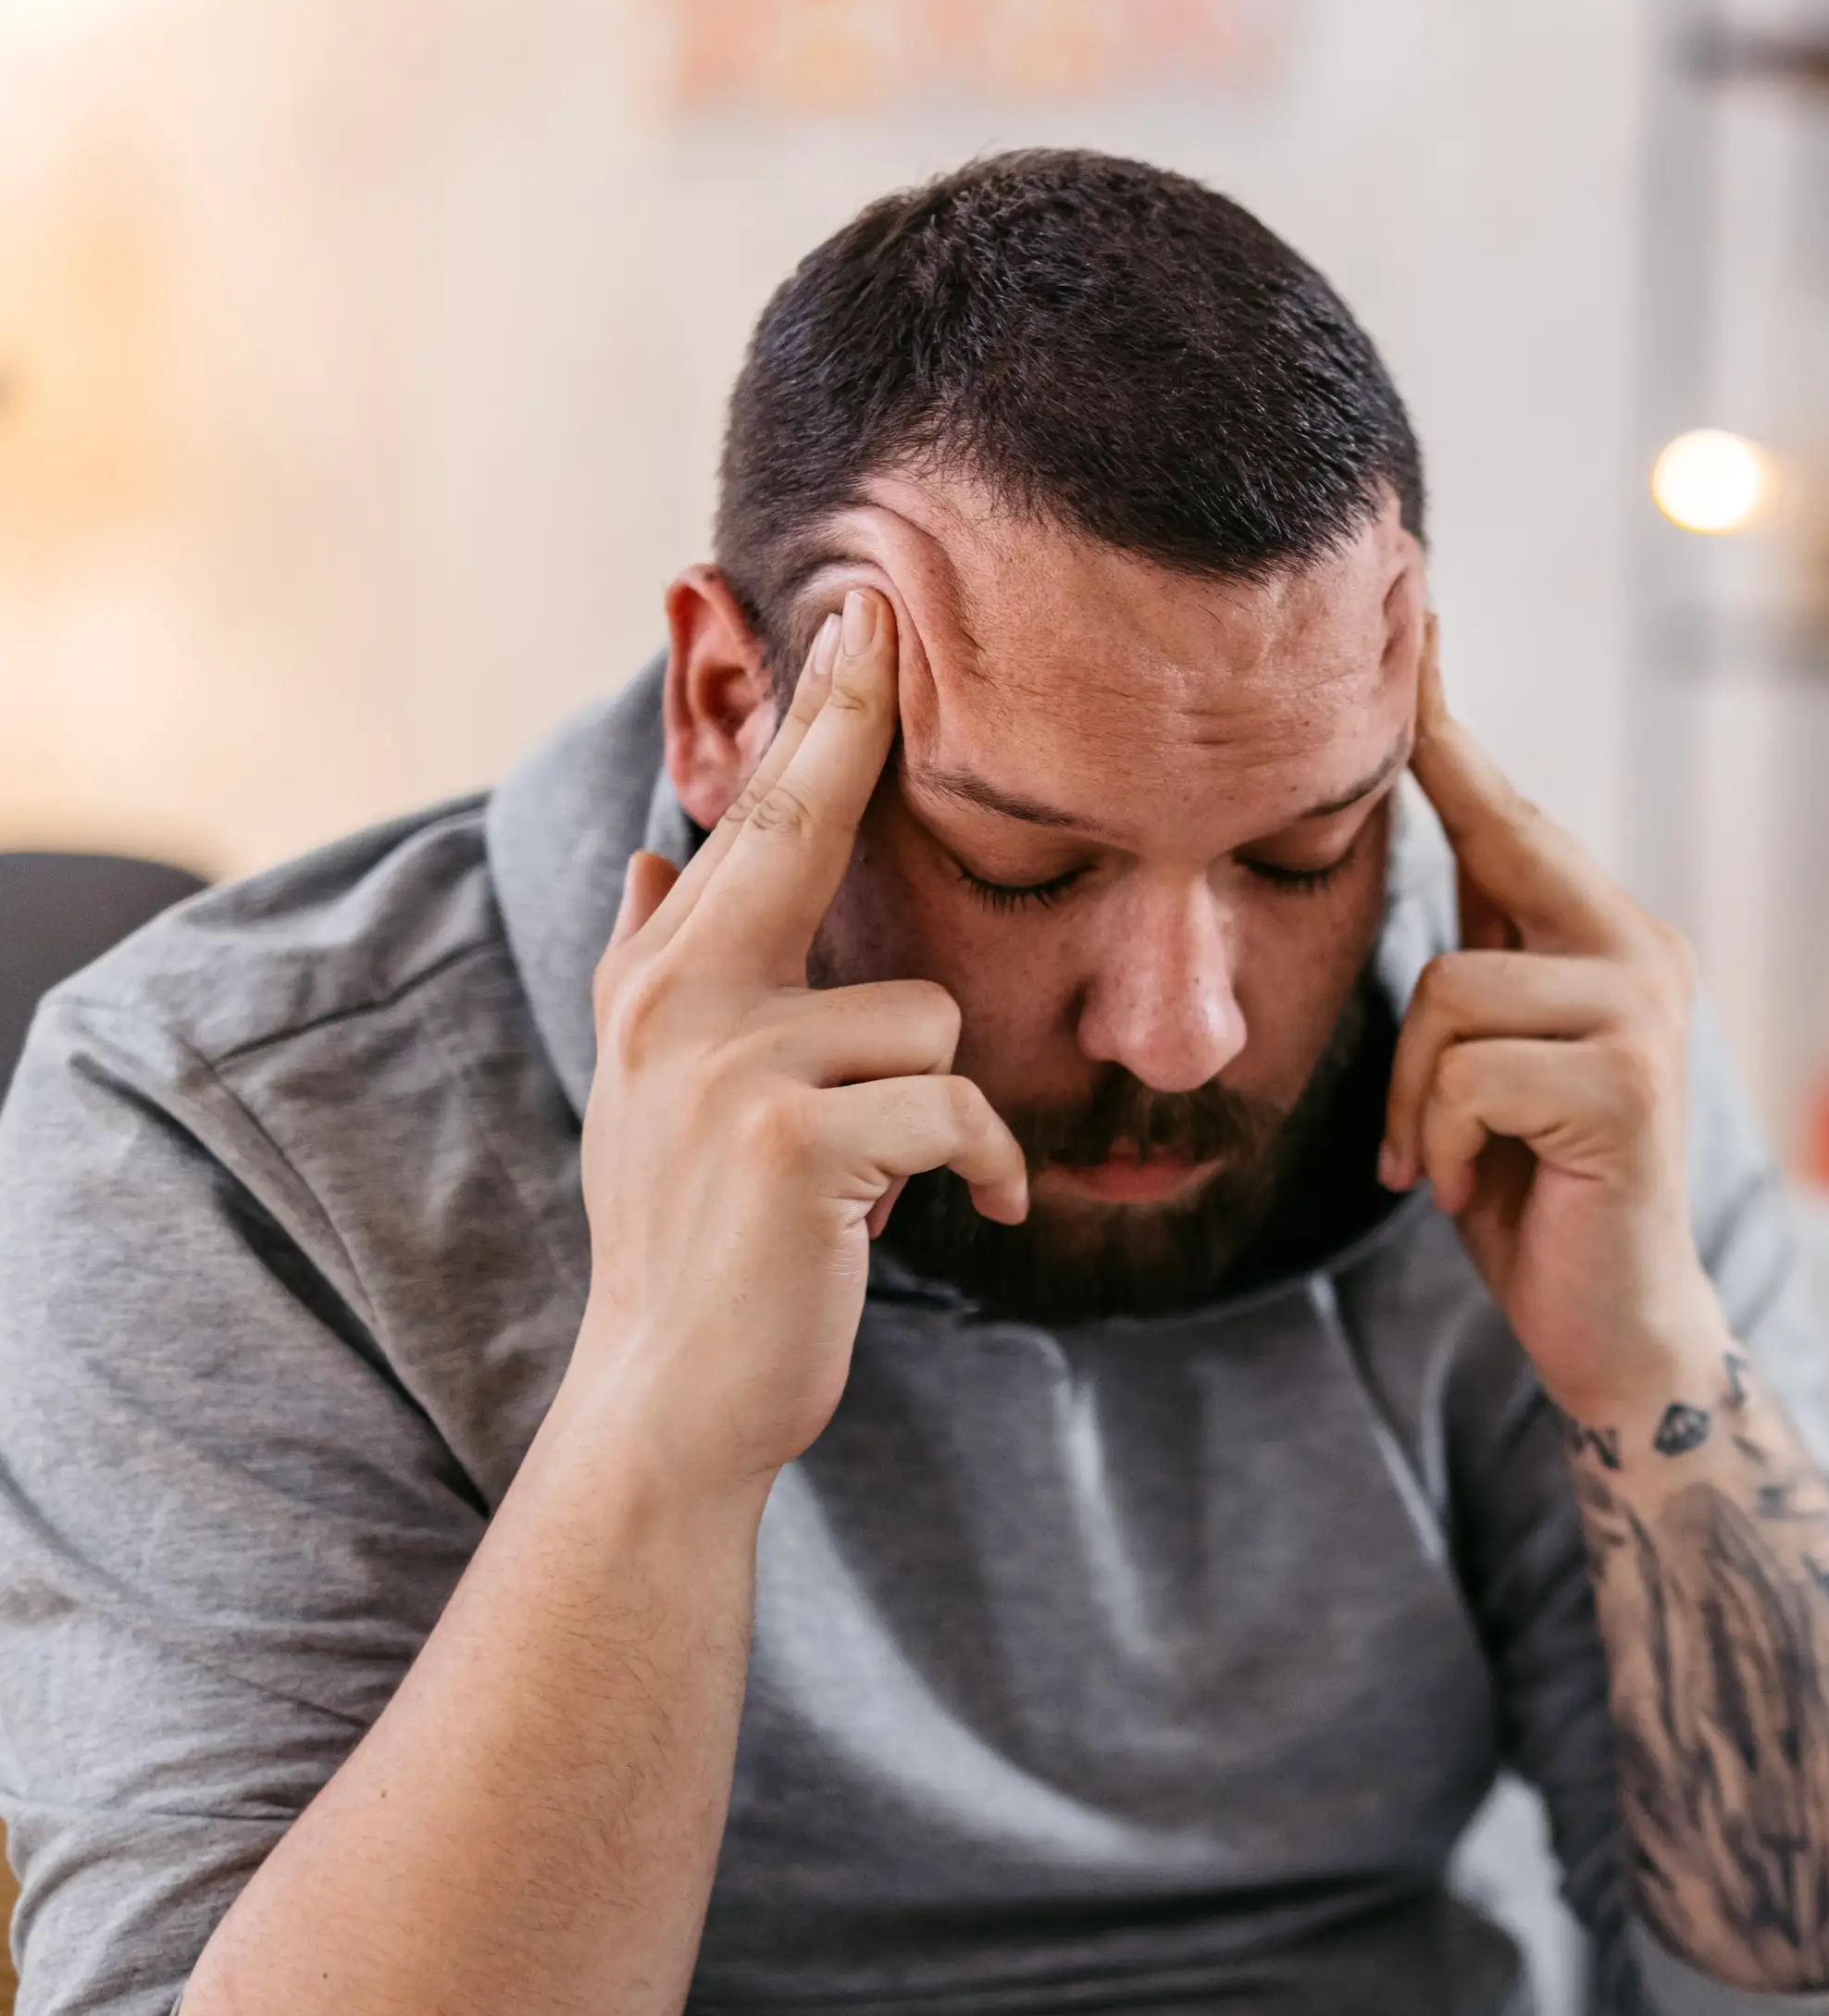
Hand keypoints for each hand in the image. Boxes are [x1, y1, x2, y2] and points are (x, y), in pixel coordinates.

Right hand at [570, 590, 1027, 1490]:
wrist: (671, 1400)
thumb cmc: (696, 1246)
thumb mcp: (655, 1099)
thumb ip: (657, 970)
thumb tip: (657, 859)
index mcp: (663, 984)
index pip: (747, 824)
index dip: (807, 720)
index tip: (856, 617)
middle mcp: (679, 1002)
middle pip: (789, 829)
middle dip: (844, 722)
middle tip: (886, 616)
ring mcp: (729, 1067)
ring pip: (926, 1017)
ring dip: (944, 1106)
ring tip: (891, 1179)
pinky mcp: (795, 1142)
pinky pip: (955, 1110)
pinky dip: (986, 1168)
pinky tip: (972, 1213)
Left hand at [1381, 627, 1729, 1426]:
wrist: (1609, 1326)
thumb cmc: (1531, 1191)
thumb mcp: (1486, 1059)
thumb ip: (1478, 961)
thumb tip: (1421, 848)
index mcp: (1603, 936)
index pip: (1509, 810)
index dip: (1450, 720)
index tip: (1413, 618)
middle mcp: (1641, 952)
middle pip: (1484, 867)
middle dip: (1429, 898)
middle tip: (1403, 870)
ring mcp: (1643, 1013)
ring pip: (1451, 991)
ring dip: (1415, 1096)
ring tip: (1438, 1161)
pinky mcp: (1625, 1084)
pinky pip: (1467, 1071)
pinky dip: (1437, 1139)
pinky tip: (1464, 1187)